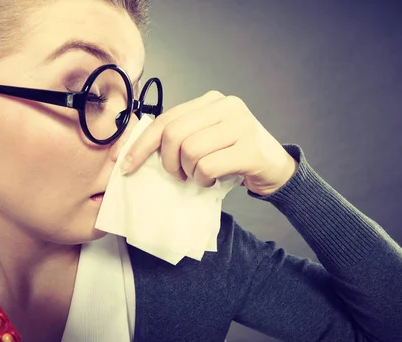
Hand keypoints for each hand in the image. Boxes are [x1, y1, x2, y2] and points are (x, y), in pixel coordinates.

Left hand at [121, 91, 298, 195]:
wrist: (275, 168)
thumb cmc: (233, 155)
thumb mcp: (207, 138)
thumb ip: (181, 136)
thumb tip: (135, 151)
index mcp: (211, 101)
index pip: (165, 119)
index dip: (141, 144)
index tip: (126, 165)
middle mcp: (226, 106)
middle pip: (174, 135)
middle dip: (167, 162)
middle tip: (177, 175)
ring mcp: (241, 125)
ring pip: (190, 151)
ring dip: (189, 173)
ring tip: (200, 176)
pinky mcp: (250, 149)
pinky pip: (208, 166)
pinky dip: (204, 179)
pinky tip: (212, 180)